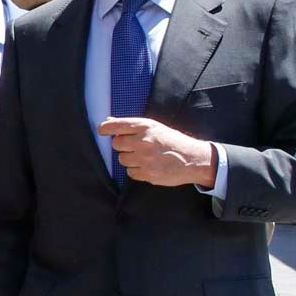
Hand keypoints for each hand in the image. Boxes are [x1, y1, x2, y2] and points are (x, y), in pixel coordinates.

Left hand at [99, 117, 215, 187]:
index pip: (117, 125)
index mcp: (146, 127)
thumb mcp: (155, 128)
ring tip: (145, 157)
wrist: (193, 159)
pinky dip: (136, 170)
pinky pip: (130, 172)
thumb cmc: (173, 141)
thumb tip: (108, 122)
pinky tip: (148, 166)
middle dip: (123, 146)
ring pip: (122, 160)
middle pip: (116, 144)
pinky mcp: (147, 174)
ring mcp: (145, 159)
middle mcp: (143, 141)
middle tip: (135, 146)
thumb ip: (132, 127)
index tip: (102, 130)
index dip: (106, 128)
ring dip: (130, 159)